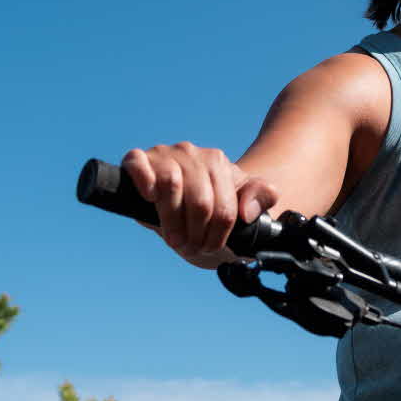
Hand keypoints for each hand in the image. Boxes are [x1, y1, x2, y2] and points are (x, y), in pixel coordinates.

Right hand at [120, 143, 279, 267]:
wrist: (184, 201)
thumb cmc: (213, 203)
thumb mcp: (245, 202)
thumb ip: (262, 196)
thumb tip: (247, 211)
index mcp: (217, 163)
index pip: (224, 208)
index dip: (218, 236)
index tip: (211, 247)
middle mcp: (191, 154)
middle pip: (200, 202)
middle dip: (196, 234)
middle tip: (192, 247)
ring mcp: (165, 155)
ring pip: (171, 184)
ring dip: (172, 222)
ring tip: (174, 238)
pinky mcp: (140, 160)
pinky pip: (138, 163)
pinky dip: (143, 180)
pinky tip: (150, 198)